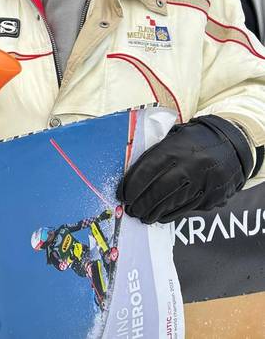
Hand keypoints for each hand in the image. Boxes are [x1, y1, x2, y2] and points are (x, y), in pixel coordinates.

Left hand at [118, 115, 252, 223]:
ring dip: (154, 211)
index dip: (133, 185)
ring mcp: (204, 183)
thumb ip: (155, 151)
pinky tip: (159, 216)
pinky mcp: (214, 196)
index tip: (122, 195)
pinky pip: (188, 208)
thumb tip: (131, 171)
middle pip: (160, 189)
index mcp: (176, 149)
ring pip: (173, 201)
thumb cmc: (194, 140)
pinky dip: (170, 214)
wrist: (232, 143)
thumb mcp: (174, 137)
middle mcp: (191, 166)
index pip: (148, 169)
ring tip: (141, 215)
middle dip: (142, 202)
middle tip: (130, 209)